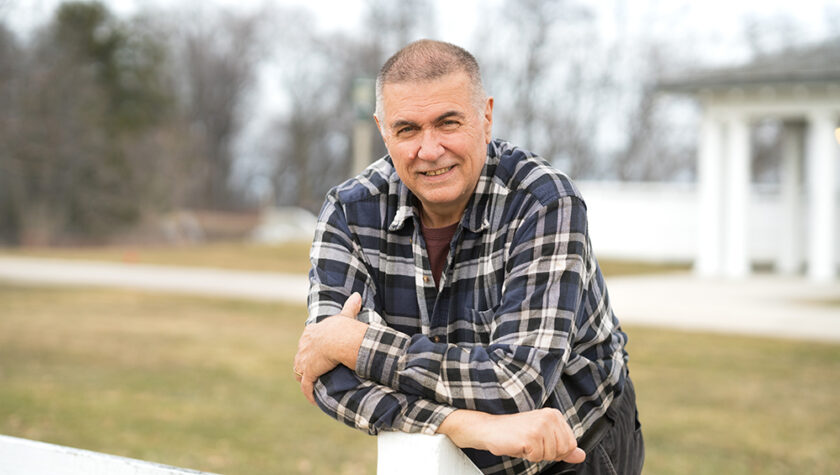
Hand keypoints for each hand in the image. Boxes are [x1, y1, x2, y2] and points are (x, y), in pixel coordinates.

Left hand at [293, 293, 365, 404]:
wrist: (340, 339)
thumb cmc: (344, 327)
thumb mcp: (346, 315)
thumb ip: (350, 306)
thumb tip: (357, 295)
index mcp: (311, 332)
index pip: (307, 341)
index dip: (311, 348)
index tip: (317, 353)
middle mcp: (304, 346)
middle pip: (300, 357)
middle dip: (305, 365)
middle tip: (314, 372)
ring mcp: (304, 360)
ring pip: (300, 373)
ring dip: (305, 380)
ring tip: (313, 386)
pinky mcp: (308, 373)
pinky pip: (306, 386)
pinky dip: (309, 393)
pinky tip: (313, 399)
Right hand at [437, 408, 584, 463]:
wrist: (491, 429)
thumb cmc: (516, 433)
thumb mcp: (543, 438)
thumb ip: (563, 447)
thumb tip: (581, 455)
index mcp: (555, 415)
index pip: (571, 444)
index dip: (556, 450)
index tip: (541, 442)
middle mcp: (550, 417)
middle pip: (564, 450)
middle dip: (547, 454)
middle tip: (532, 443)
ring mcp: (540, 426)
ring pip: (551, 455)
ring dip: (536, 455)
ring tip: (525, 443)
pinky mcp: (531, 437)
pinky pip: (538, 458)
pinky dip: (528, 456)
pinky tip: (519, 445)